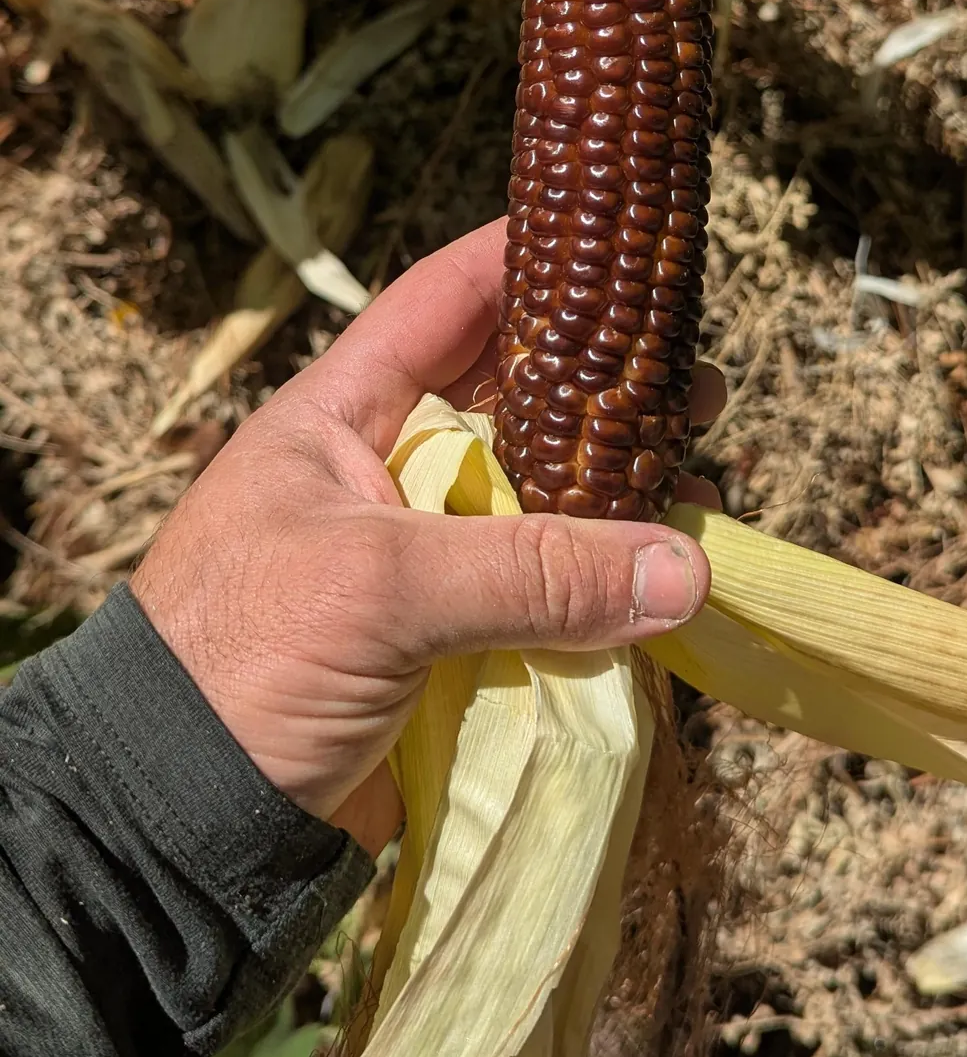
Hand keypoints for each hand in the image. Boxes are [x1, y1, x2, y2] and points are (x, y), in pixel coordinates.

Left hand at [132, 218, 721, 855]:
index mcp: (336, 420)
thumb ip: (532, 571)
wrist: (176, 823)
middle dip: (603, 389)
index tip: (612, 233)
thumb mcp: (381, 590)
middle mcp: (380, 476)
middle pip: (512, 403)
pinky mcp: (441, 645)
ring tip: (701, 484)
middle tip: (697, 386)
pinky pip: (539, 594)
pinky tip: (665, 579)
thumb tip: (685, 568)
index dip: (521, 261)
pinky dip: (602, 586)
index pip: (441, 304)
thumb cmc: (243, 661)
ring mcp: (414, 562)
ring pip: (538, 503)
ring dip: (617, 493)